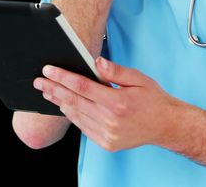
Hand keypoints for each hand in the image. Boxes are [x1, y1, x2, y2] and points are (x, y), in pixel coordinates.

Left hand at [34, 57, 181, 152]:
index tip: (49, 70)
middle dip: (53, 89)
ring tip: (47, 92)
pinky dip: (72, 115)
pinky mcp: (106, 143)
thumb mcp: (138, 78)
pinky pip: (83, 127)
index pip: (82, 86)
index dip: (62, 77)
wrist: (166, 126)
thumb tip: (96, 62)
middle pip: (74, 101)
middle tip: (39, 81)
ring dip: (59, 102)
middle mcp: (110, 120)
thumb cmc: (153, 100)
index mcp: (117, 102)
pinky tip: (64, 106)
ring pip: (76, 115)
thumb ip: (115, 71)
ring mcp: (107, 134)